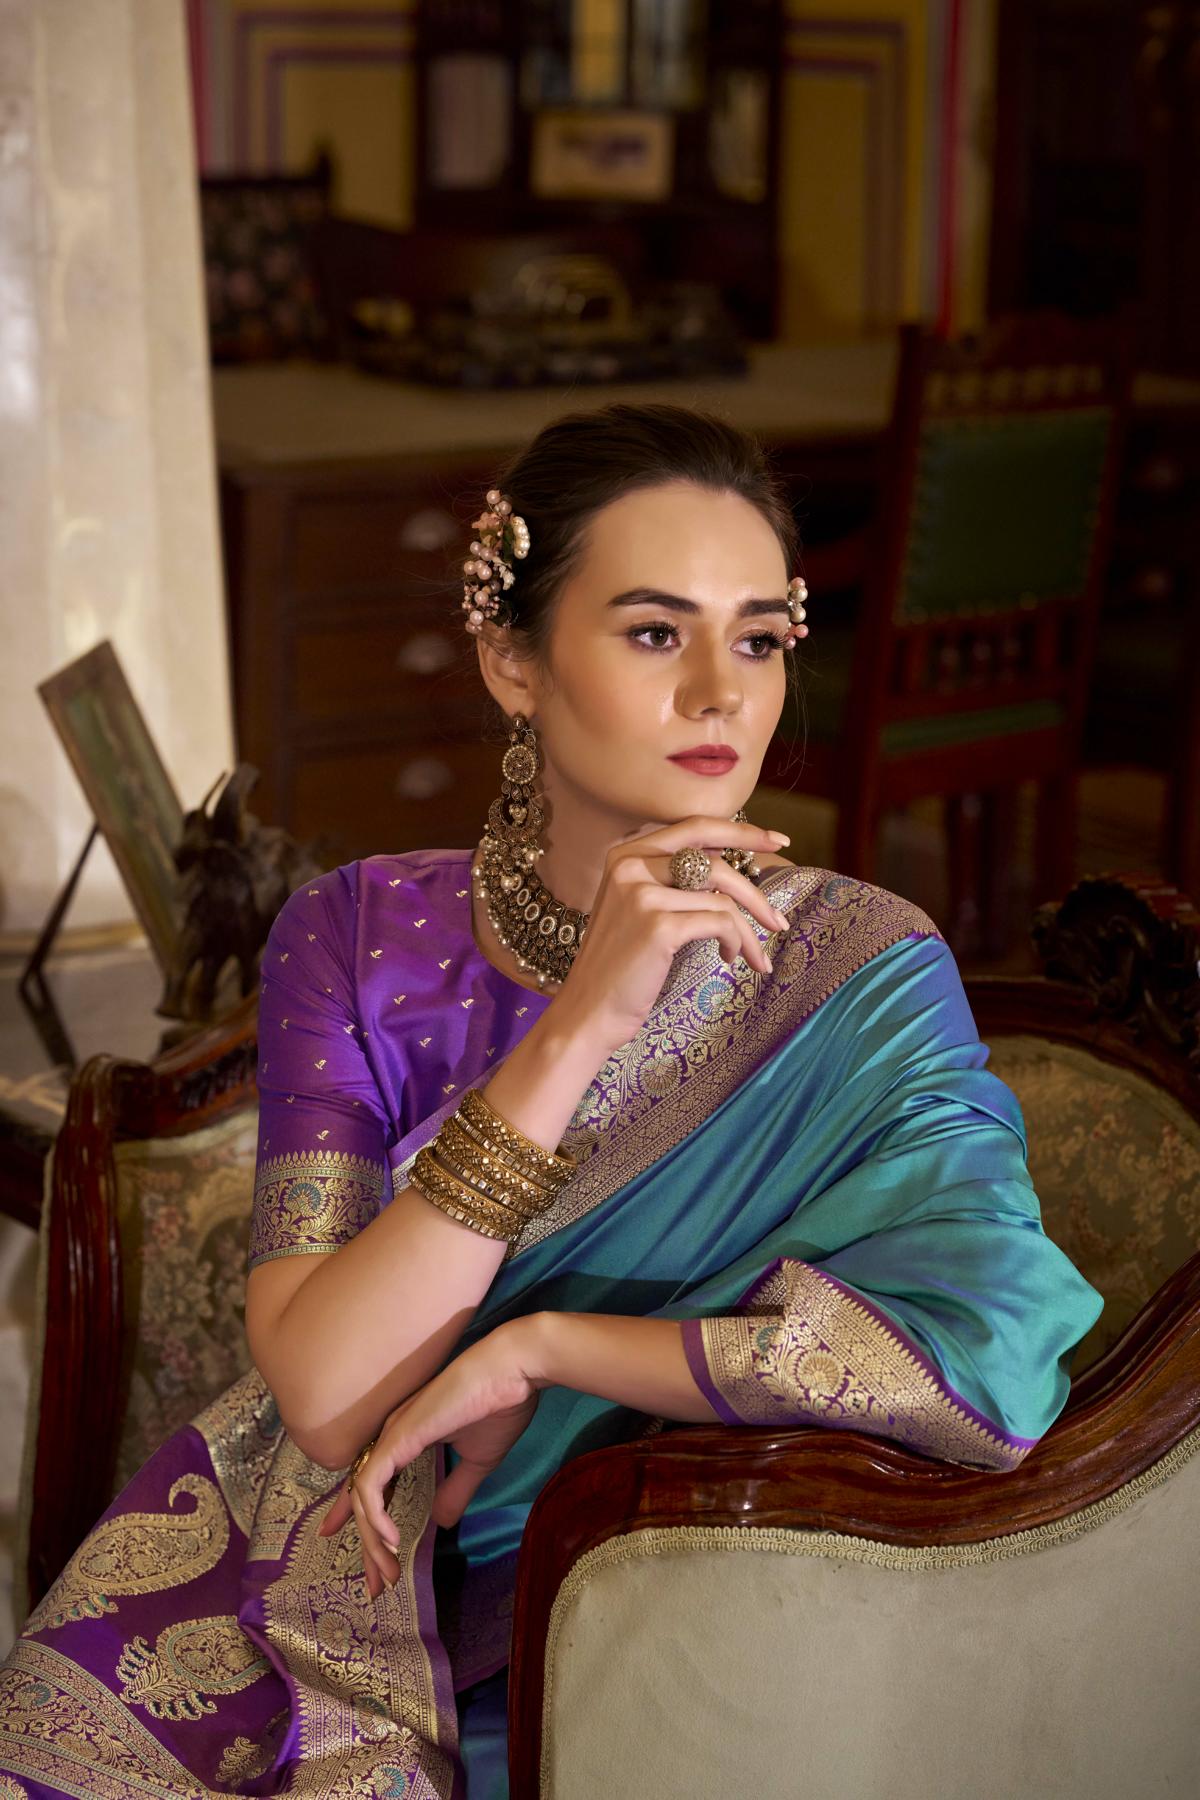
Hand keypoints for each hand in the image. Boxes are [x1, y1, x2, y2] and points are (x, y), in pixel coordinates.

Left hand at [317, 1323, 539, 1598]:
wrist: (515, 1369)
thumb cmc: (500, 1404)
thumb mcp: (478, 1460)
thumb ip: (456, 1489)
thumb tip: (442, 1522)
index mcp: (408, 1438)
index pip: (374, 1483)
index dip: (362, 1518)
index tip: (363, 1556)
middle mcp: (392, 1435)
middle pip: (363, 1496)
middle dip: (366, 1545)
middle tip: (375, 1585)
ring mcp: (393, 1434)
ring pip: (363, 1495)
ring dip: (372, 1539)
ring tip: (387, 1571)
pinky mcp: (400, 1435)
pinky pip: (371, 1483)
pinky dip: (375, 1515)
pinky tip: (391, 1540)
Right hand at [553, 815, 791, 1053]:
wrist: (587, 1010)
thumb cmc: (619, 965)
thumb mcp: (637, 908)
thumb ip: (671, 880)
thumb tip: (729, 867)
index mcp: (626, 854)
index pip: (696, 828)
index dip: (742, 831)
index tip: (777, 841)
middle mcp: (631, 864)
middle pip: (716, 862)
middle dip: (755, 893)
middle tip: (778, 921)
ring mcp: (643, 893)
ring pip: (723, 899)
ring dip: (748, 931)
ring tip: (754, 956)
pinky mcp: (658, 925)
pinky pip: (720, 923)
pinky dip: (735, 942)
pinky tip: (729, 958)